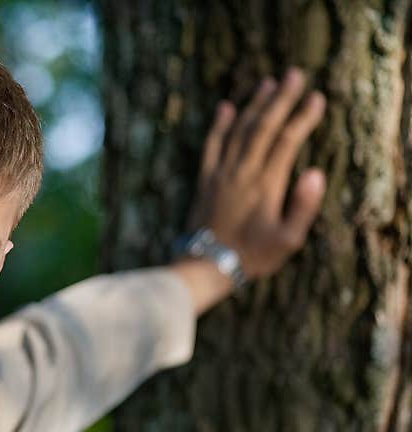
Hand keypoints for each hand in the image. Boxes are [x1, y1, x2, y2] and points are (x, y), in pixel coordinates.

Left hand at [189, 67, 326, 279]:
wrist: (205, 267)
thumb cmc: (251, 256)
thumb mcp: (287, 240)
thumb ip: (303, 206)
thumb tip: (316, 173)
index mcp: (266, 184)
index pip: (287, 141)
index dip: (303, 117)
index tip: (317, 98)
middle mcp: (242, 173)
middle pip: (263, 127)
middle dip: (281, 98)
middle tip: (295, 74)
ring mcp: (221, 174)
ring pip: (239, 131)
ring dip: (253, 105)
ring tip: (267, 83)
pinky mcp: (205, 181)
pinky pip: (211, 146)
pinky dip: (219, 125)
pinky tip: (225, 107)